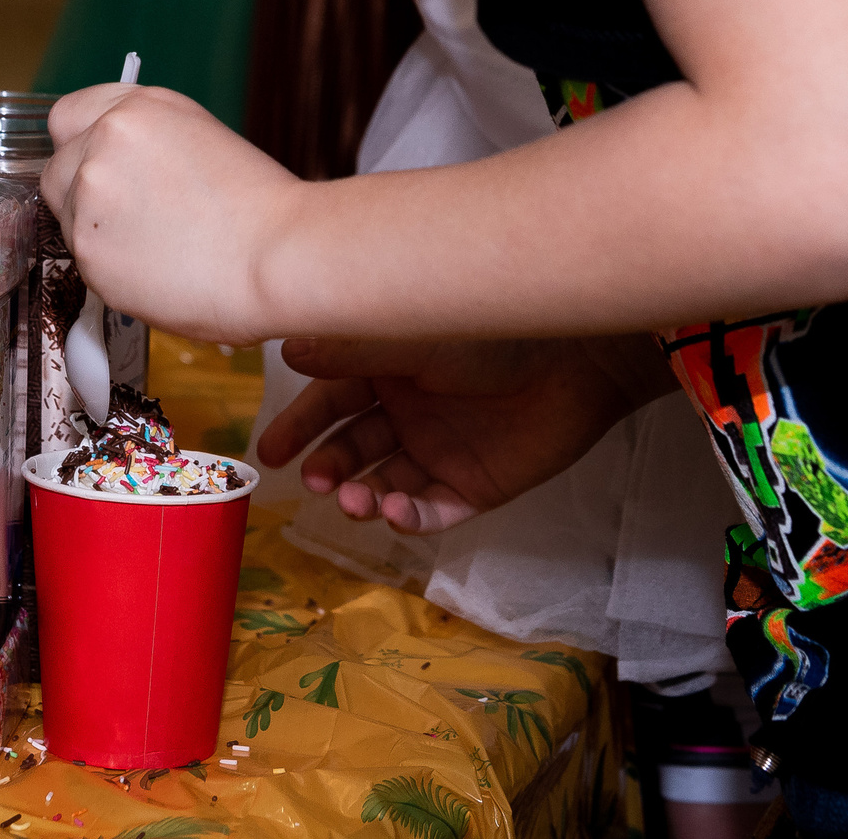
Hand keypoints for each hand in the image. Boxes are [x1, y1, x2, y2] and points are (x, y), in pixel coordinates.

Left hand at [44, 82, 300, 342]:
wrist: (276, 256)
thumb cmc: (258, 208)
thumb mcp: (200, 139)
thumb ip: (146, 143)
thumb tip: (119, 166)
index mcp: (137, 109)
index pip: (68, 116)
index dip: (80, 146)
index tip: (93, 168)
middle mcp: (104, 141)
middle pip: (57, 170)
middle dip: (81, 195)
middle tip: (128, 220)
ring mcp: (90, 193)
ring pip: (67, 219)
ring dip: (97, 235)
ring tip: (154, 250)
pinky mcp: (87, 248)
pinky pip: (82, 259)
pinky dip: (109, 269)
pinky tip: (154, 271)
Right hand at [257, 335, 669, 533]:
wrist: (579, 358)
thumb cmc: (493, 331)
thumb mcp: (412, 335)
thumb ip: (351, 348)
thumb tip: (289, 351)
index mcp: (387, 367)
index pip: (329, 399)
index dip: (298, 426)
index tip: (268, 453)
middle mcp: (407, 409)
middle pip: (351, 446)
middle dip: (328, 466)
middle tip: (314, 480)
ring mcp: (441, 449)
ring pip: (385, 482)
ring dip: (362, 494)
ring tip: (352, 499)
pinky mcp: (475, 484)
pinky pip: (431, 510)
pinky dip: (407, 516)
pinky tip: (394, 510)